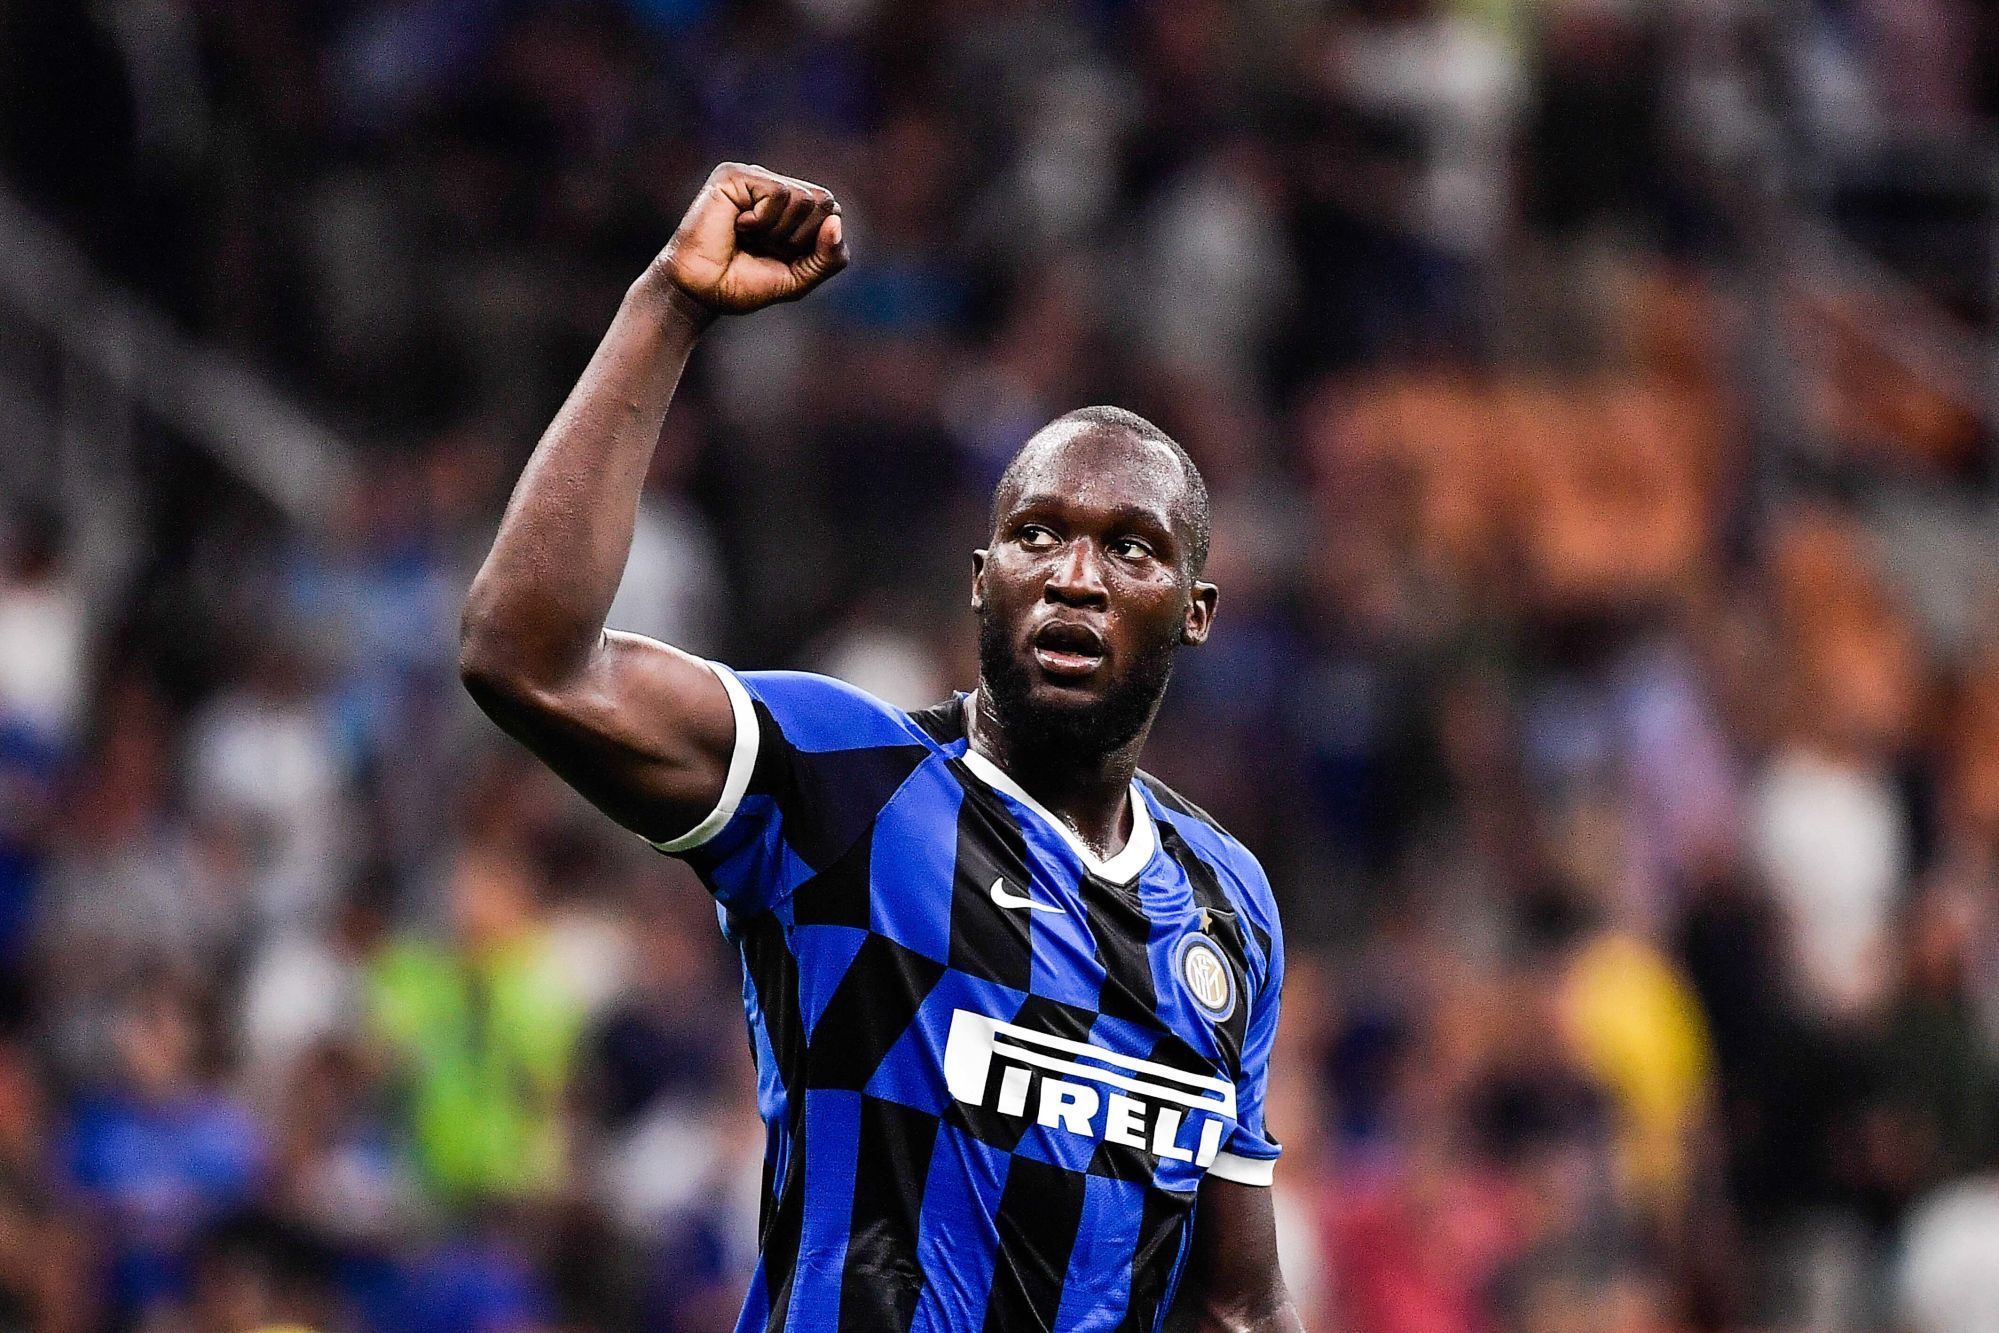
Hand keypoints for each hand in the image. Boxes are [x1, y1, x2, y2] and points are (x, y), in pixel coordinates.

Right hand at [655, 163, 848, 316]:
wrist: (701, 292)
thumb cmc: (742, 284)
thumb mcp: (799, 278)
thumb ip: (828, 258)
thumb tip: (836, 221)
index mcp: (792, 209)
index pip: (832, 212)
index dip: (815, 243)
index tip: (782, 257)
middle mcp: (774, 188)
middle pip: (824, 201)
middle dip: (800, 237)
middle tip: (765, 246)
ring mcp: (755, 178)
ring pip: (803, 198)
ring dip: (779, 231)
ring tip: (749, 236)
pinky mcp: (735, 175)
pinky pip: (778, 193)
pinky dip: (763, 220)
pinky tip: (738, 225)